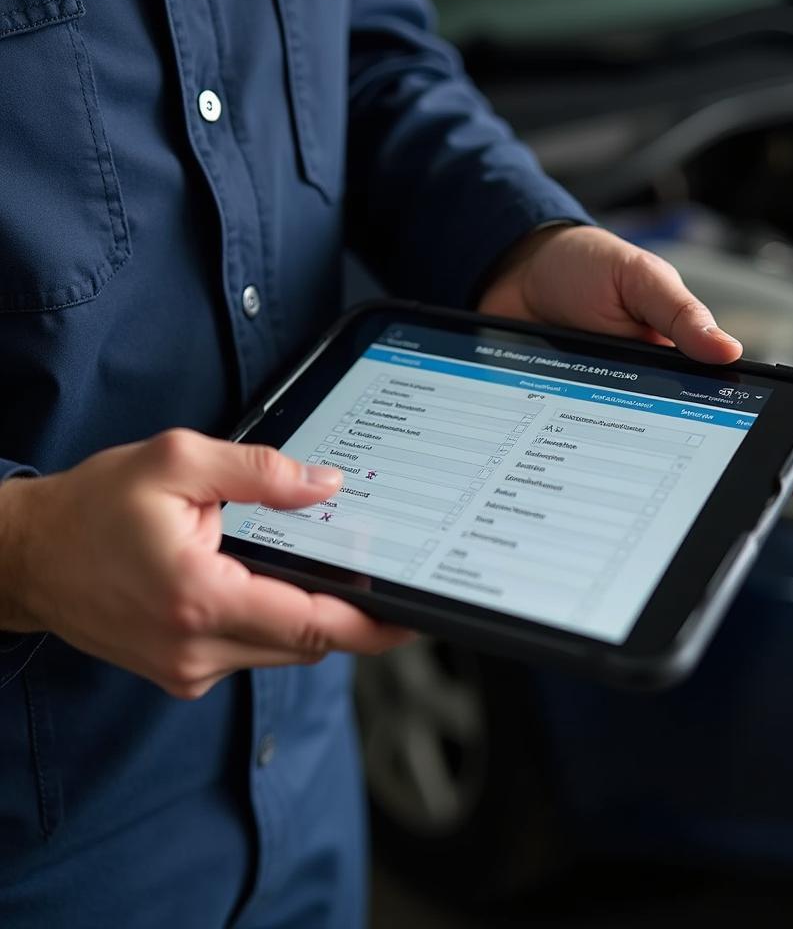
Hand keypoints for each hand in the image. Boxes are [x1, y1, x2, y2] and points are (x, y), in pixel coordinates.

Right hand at [0, 430, 412, 697]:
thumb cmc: (93, 508)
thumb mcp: (176, 462)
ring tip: (321, 568)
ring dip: (310, 615)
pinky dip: (276, 621)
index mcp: (200, 598)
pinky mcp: (183, 672)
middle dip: (347, 612)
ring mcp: (188, 669)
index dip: (371, 626)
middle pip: (307, 642)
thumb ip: (260, 472)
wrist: (28, 557)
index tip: (413, 619)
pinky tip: (273, 582)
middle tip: (376, 572)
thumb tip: (326, 484)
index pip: (312, 625)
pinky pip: (254, 650)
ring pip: (284, 650)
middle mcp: (197, 649)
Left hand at [479, 225, 792, 493]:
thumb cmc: (585, 266)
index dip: (767, 434)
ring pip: (637, 456)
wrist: (512, 270)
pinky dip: (583, 467)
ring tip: (660, 504)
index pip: (734, 399)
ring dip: (647, 478)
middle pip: (692, 440)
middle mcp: (650, 390)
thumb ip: (678, 312)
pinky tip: (586, 487)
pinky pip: (581, 449)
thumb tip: (729, 352)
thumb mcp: (638, 277)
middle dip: (713, 473)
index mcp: (680, 357)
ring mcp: (608, 408)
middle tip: (726, 501)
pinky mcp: (566, 418)